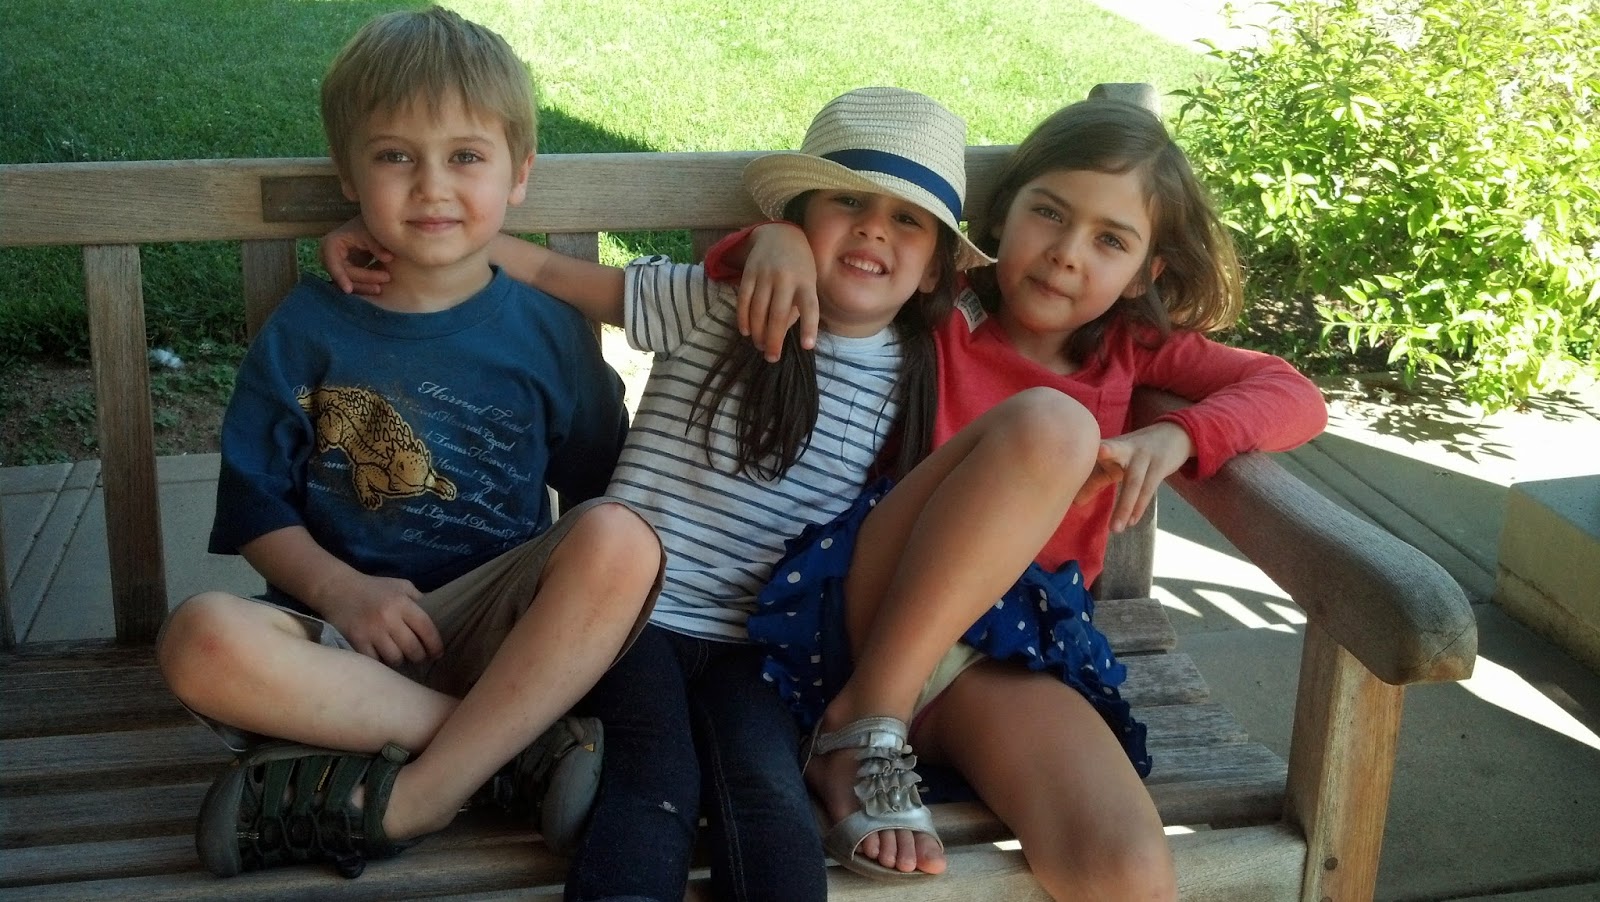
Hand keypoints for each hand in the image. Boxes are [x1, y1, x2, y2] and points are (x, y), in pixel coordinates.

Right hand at [317, 572, 442, 666]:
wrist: (337, 588)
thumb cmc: (373, 588)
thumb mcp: (400, 586)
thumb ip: (419, 599)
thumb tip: (440, 614)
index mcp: (402, 603)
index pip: (427, 629)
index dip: (435, 645)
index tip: (438, 654)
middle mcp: (388, 618)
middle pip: (413, 648)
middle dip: (419, 656)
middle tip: (419, 657)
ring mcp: (371, 631)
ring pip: (395, 658)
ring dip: (400, 661)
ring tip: (401, 657)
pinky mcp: (356, 641)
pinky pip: (375, 662)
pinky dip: (381, 663)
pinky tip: (383, 658)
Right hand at [320, 217, 392, 295]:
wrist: (371, 227)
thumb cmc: (368, 227)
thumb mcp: (371, 233)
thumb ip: (378, 246)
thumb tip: (387, 258)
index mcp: (331, 243)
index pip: (333, 263)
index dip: (340, 277)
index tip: (348, 290)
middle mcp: (329, 256)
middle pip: (342, 274)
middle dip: (359, 282)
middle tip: (379, 287)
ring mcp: (337, 265)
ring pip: (347, 281)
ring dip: (362, 287)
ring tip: (379, 289)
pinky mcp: (346, 271)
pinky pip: (352, 282)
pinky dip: (363, 286)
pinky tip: (376, 290)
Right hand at [735, 222, 818, 361]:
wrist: (780, 235)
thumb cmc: (799, 266)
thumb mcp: (807, 282)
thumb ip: (797, 306)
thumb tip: (780, 331)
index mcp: (806, 282)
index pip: (809, 307)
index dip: (808, 327)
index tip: (807, 346)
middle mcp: (786, 278)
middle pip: (778, 314)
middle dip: (773, 339)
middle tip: (771, 357)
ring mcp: (765, 275)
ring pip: (758, 310)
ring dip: (757, 332)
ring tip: (759, 346)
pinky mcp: (749, 273)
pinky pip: (743, 300)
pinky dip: (743, 318)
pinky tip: (746, 331)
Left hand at [1074, 422, 1194, 531]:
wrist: (1174, 434)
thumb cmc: (1136, 451)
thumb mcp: (1116, 461)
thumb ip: (1096, 479)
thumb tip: (1075, 503)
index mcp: (1111, 444)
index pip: (1094, 445)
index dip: (1086, 446)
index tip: (1072, 452)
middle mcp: (1126, 446)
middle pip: (1115, 449)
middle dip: (1108, 452)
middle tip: (1099, 454)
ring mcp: (1145, 456)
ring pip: (1133, 482)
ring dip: (1124, 506)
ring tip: (1115, 528)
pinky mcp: (1160, 466)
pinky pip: (1148, 489)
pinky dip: (1139, 506)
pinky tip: (1131, 521)